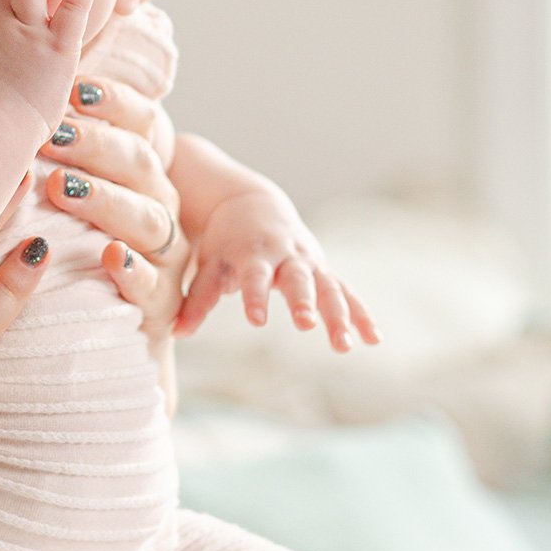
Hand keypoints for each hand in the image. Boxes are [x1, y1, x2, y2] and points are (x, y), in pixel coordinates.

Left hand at [37, 71, 188, 342]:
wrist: (104, 322)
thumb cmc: (72, 241)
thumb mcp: (70, 191)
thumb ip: (58, 148)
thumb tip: (8, 93)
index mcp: (142, 172)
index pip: (143, 124)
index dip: (115, 103)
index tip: (74, 90)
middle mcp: (160, 205)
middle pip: (140, 165)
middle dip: (96, 146)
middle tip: (52, 135)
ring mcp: (166, 255)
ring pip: (148, 219)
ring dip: (106, 201)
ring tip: (64, 188)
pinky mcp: (160, 304)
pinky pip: (152, 285)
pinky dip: (133, 270)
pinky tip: (111, 256)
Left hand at [175, 190, 379, 350]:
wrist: (250, 204)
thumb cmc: (225, 242)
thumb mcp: (211, 265)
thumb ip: (198, 300)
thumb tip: (177, 334)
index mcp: (254, 254)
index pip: (253, 277)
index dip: (254, 297)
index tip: (255, 319)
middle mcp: (285, 256)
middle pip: (297, 279)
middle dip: (303, 301)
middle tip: (306, 324)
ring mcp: (308, 263)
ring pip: (327, 288)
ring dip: (337, 315)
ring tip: (344, 346)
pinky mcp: (323, 271)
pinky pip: (345, 293)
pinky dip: (359, 314)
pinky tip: (373, 339)